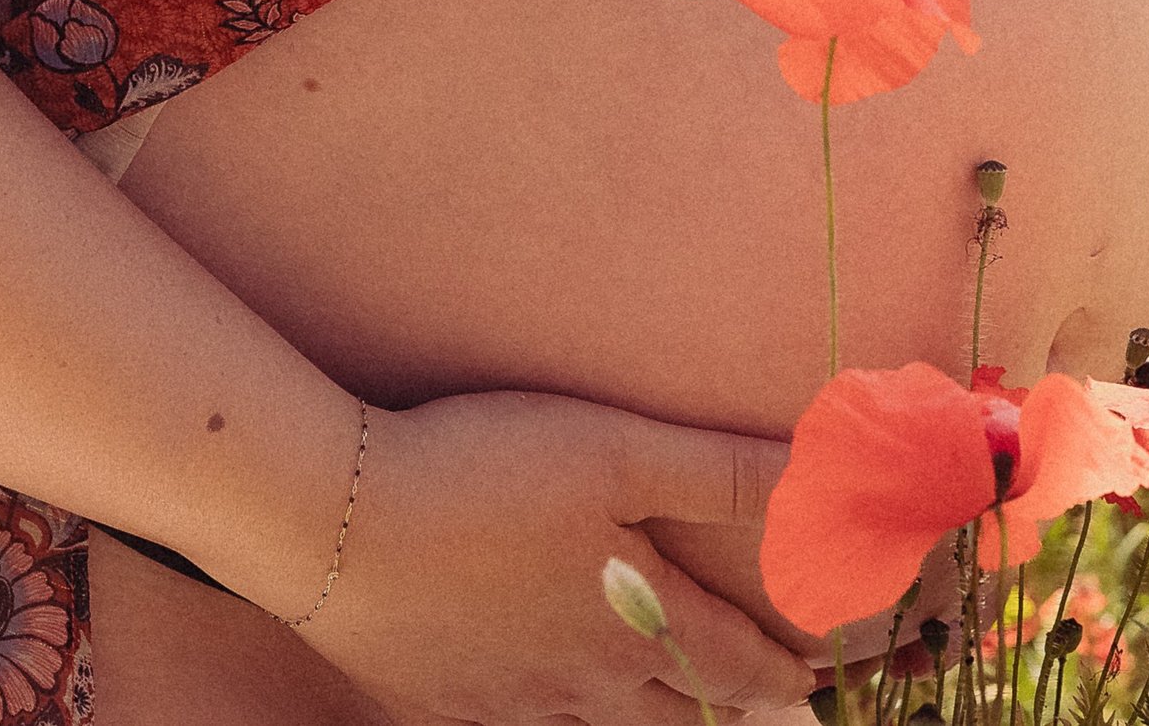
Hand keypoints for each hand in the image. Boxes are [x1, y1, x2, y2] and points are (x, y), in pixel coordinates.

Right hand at [288, 390, 816, 724]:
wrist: (330, 522)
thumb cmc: (479, 472)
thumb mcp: (615, 450)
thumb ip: (721, 469)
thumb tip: (818, 475)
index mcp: (633, 626)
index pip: (735, 665)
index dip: (782, 671)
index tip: (812, 676)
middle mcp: (579, 682)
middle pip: (675, 714)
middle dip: (723, 708)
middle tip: (756, 702)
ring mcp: (505, 699)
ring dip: (641, 717)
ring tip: (655, 700)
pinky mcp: (438, 698)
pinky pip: (515, 722)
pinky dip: (548, 715)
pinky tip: (538, 693)